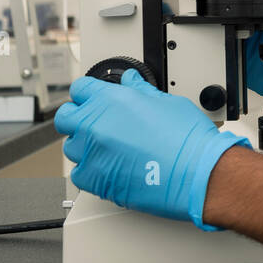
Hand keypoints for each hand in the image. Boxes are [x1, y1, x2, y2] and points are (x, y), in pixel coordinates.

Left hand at [55, 68, 249, 229]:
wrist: (196, 173)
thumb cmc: (188, 139)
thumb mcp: (166, 102)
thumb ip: (140, 91)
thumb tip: (131, 81)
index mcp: (111, 100)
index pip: (80, 89)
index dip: (88, 94)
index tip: (93, 100)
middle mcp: (95, 124)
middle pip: (66, 118)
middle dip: (78, 119)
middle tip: (95, 124)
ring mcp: (92, 153)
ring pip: (71, 148)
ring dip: (85, 147)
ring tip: (109, 150)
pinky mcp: (95, 180)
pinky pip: (79, 174)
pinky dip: (91, 172)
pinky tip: (110, 168)